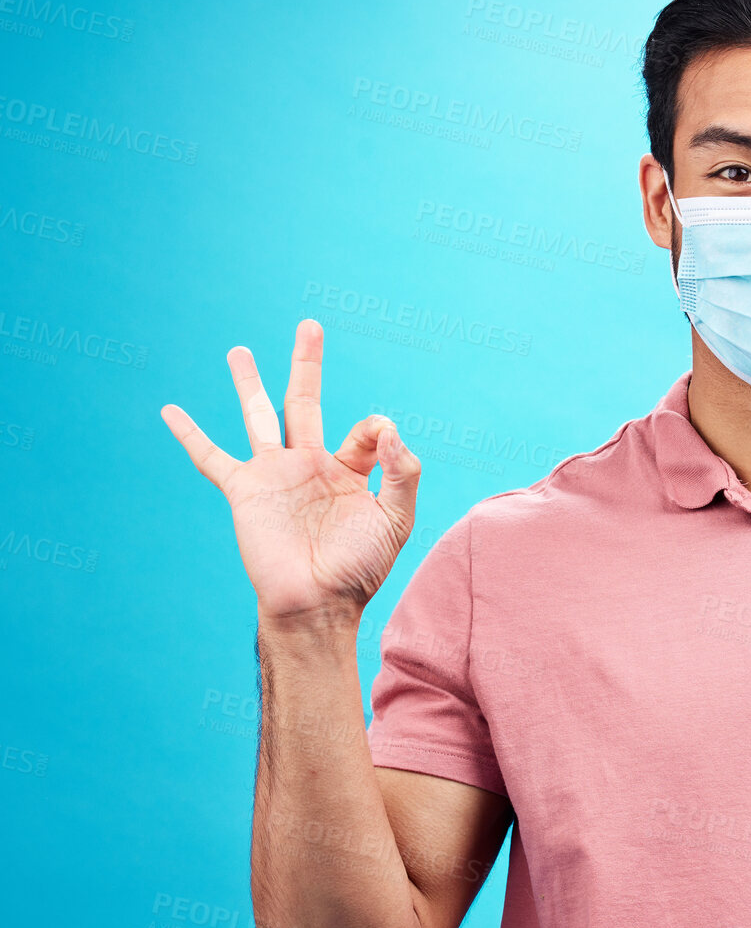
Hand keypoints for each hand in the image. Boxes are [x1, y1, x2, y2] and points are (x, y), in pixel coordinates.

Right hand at [160, 319, 420, 623]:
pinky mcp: (246, 490)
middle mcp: (311, 465)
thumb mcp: (396, 519)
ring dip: (249, 382)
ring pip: (259, 416)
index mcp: (350, 471)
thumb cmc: (360, 568)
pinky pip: (211, 457)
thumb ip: (403, 472)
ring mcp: (276, 475)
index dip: (377, 430)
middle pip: (304, 402)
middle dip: (306, 364)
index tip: (384, 442)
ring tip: (238, 350)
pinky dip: (190, 434)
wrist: (317, 602)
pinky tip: (170, 411)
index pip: (366, 431)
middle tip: (309, 325)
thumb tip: (389, 427)